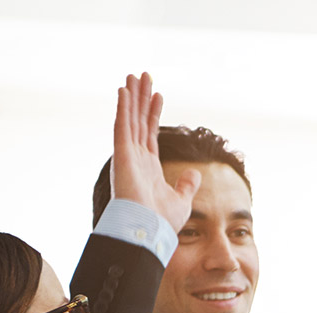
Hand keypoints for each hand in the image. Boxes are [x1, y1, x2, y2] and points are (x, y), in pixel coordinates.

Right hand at [111, 72, 200, 229]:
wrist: (148, 232)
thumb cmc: (161, 222)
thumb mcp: (181, 200)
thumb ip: (186, 185)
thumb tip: (194, 173)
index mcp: (148, 167)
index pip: (150, 133)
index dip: (152, 113)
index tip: (157, 95)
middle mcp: (136, 158)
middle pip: (138, 121)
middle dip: (140, 98)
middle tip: (142, 76)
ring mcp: (127, 156)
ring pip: (130, 119)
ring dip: (132, 97)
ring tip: (134, 76)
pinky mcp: (121, 155)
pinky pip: (122, 126)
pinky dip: (123, 108)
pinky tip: (124, 90)